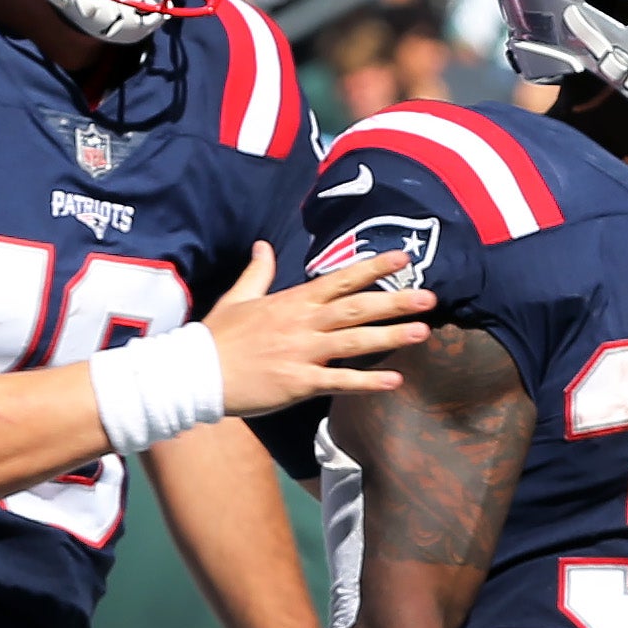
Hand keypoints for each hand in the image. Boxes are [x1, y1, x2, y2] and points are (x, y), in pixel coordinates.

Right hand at [204, 243, 433, 415]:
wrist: (198, 373)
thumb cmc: (217, 337)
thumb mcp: (238, 297)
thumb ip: (258, 272)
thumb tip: (264, 245)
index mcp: (293, 301)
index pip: (341, 279)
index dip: (374, 268)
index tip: (404, 260)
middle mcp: (303, 323)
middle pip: (357, 308)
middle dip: (395, 301)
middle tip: (430, 298)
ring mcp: (302, 352)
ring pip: (354, 341)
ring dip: (390, 336)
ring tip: (422, 333)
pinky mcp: (298, 382)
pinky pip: (339, 381)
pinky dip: (367, 382)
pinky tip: (394, 381)